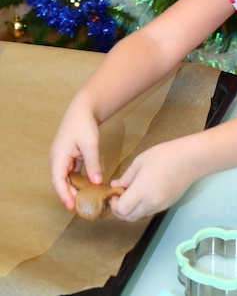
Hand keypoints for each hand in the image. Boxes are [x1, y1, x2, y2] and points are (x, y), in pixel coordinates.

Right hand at [49, 92, 102, 211]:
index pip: (58, 181)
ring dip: (75, 189)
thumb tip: (97, 182)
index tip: (72, 206)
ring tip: (87, 201)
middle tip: (84, 207)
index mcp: (58, 157)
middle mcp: (57, 160)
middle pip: (61, 183)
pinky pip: (72, 174)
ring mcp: (62, 159)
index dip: (64, 195)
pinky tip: (88, 188)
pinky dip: (79, 181)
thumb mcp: (90, 144)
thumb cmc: (84, 124)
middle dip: (70, 195)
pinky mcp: (69, 158)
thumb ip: (93, 164)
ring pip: (67, 179)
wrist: (82, 109)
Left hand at [109, 136, 197, 221]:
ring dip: (132, 210)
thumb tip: (116, 186)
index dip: (114, 204)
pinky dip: (143, 207)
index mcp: (142, 191)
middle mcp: (151, 203)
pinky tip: (145, 193)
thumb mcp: (140, 161)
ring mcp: (160, 206)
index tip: (115, 193)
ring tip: (133, 193)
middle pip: (129, 218)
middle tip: (120, 196)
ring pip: (140, 216)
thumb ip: (127, 176)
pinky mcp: (168, 205)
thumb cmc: (164, 155)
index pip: (121, 210)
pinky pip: (150, 211)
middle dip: (120, 210)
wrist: (190, 159)